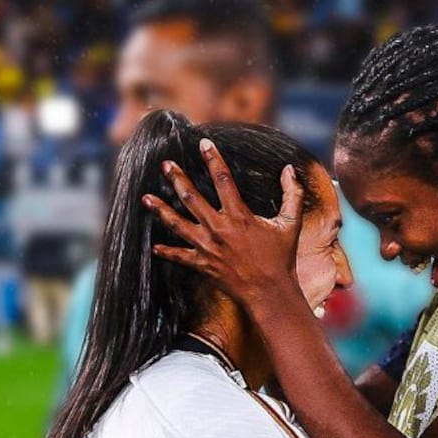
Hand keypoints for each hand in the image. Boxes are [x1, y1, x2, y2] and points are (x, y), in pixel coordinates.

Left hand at [144, 138, 305, 308]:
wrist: (270, 293)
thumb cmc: (282, 259)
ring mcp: (208, 247)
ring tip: (146, 198)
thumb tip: (289, 170)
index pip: (223, 179)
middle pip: (192, 198)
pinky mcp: (203, 265)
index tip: (204, 144)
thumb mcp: (290, 224)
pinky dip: (166, 252)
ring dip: (161, 210)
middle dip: (177, 179)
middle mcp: (219, 228)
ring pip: (178, 224)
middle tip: (166, 165)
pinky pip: (180, 257)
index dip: (213, 159)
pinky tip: (154, 247)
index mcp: (239, 216)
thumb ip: (292, 194)